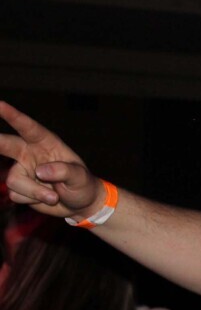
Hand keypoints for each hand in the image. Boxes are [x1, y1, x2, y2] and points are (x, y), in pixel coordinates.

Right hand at [0, 102, 105, 218]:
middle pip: (5, 145)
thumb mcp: (80, 178)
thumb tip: (40, 171)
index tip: (0, 105)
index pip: (28, 128)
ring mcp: (22, 170)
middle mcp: (29, 153)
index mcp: (46, 143)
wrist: (80, 204)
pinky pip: (17, 195)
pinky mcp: (18, 186)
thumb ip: (64, 171)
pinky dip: (32, 200)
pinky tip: (45, 198)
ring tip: (54, 196)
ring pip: (14, 180)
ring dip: (34, 192)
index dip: (13, 116)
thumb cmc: (82, 185)